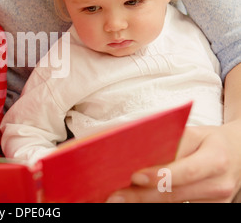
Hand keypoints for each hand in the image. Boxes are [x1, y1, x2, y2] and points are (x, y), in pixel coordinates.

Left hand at [107, 122, 240, 202]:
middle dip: (141, 196)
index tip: (135, 177)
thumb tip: (136, 153)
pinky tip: (139, 200)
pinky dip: (157, 203)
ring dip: (145, 201)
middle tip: (115, 197)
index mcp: (215, 159)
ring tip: (120, 199)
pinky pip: (179, 207)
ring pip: (174, 204)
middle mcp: (218, 184)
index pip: (185, 171)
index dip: (160, 176)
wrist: (238, 154)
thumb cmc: (208, 140)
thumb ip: (169, 144)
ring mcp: (217, 201)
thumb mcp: (192, 134)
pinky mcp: (212, 209)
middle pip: (174, 193)